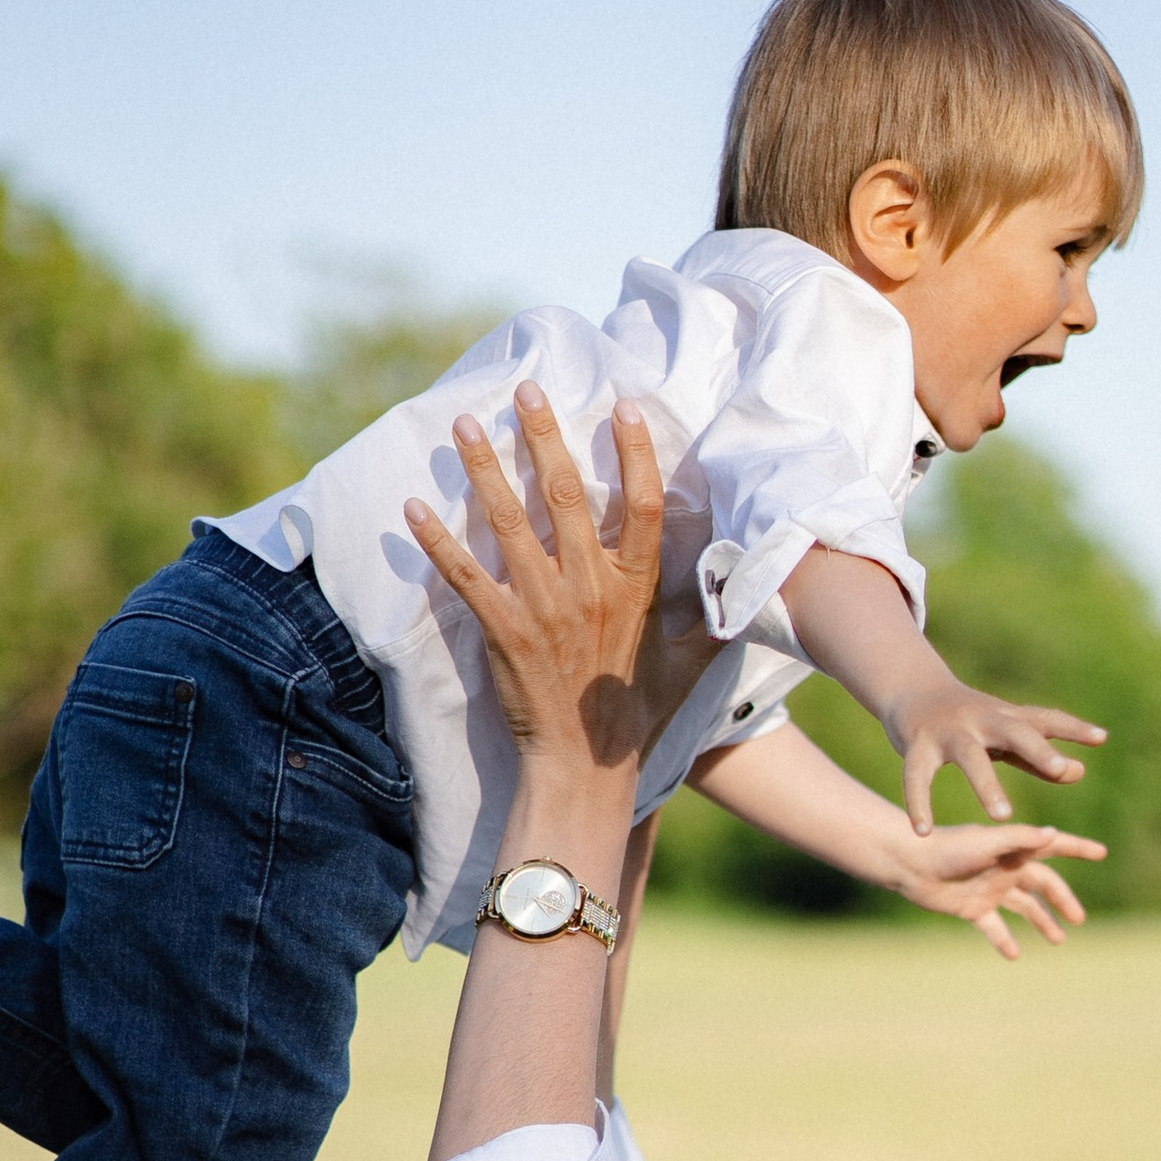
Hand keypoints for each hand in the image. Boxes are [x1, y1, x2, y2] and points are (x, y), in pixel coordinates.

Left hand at [402, 386, 689, 771]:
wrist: (585, 769)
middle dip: (543, 436)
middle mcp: (591, 589)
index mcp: (635, 590)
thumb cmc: (635, 719)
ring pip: (510, 523)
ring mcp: (545, 608)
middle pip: (567, 496)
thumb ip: (710, 625)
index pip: (641, 506)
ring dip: (485, 469)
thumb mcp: (688, 669)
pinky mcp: (504, 631)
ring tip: (463, 425)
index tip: (621, 407)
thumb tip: (747, 596)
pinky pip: (465, 576)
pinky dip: (437, 542)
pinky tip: (414, 508)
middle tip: (525, 390)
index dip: (634, 453)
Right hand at [876, 671, 1106, 831]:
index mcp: (1007, 718)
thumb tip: (1079, 772)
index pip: (1046, 719)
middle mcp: (982, 720)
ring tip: (1005, 817)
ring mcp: (949, 731)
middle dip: (1037, 749)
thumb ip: (1038, 757)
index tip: (1100, 737)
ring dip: (988, 786)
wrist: (911, 689)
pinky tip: (924, 831)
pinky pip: (917, 776)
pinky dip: (919, 803)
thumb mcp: (1005, 736)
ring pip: (970, 758)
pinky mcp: (917, 745)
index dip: (1073, 728)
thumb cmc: (969, 720)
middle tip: (1058, 767)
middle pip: (1014, 732)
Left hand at [885, 819, 1104, 959]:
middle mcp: (1006, 868)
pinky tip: (1014, 955)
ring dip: (1041, 922)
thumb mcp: (988, 842)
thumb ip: (1020, 839)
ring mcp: (990, 889)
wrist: (910, 864)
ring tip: (1059, 940)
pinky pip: (994, 927)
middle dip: (1062, 900)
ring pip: (1024, 907)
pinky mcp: (973, 908)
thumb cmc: (948, 847)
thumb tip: (1053, 834)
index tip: (1102, 852)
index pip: (1053, 847)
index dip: (1078, 849)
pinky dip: (1004, 940)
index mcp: (1014, 849)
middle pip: (1043, 885)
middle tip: (1079, 918)